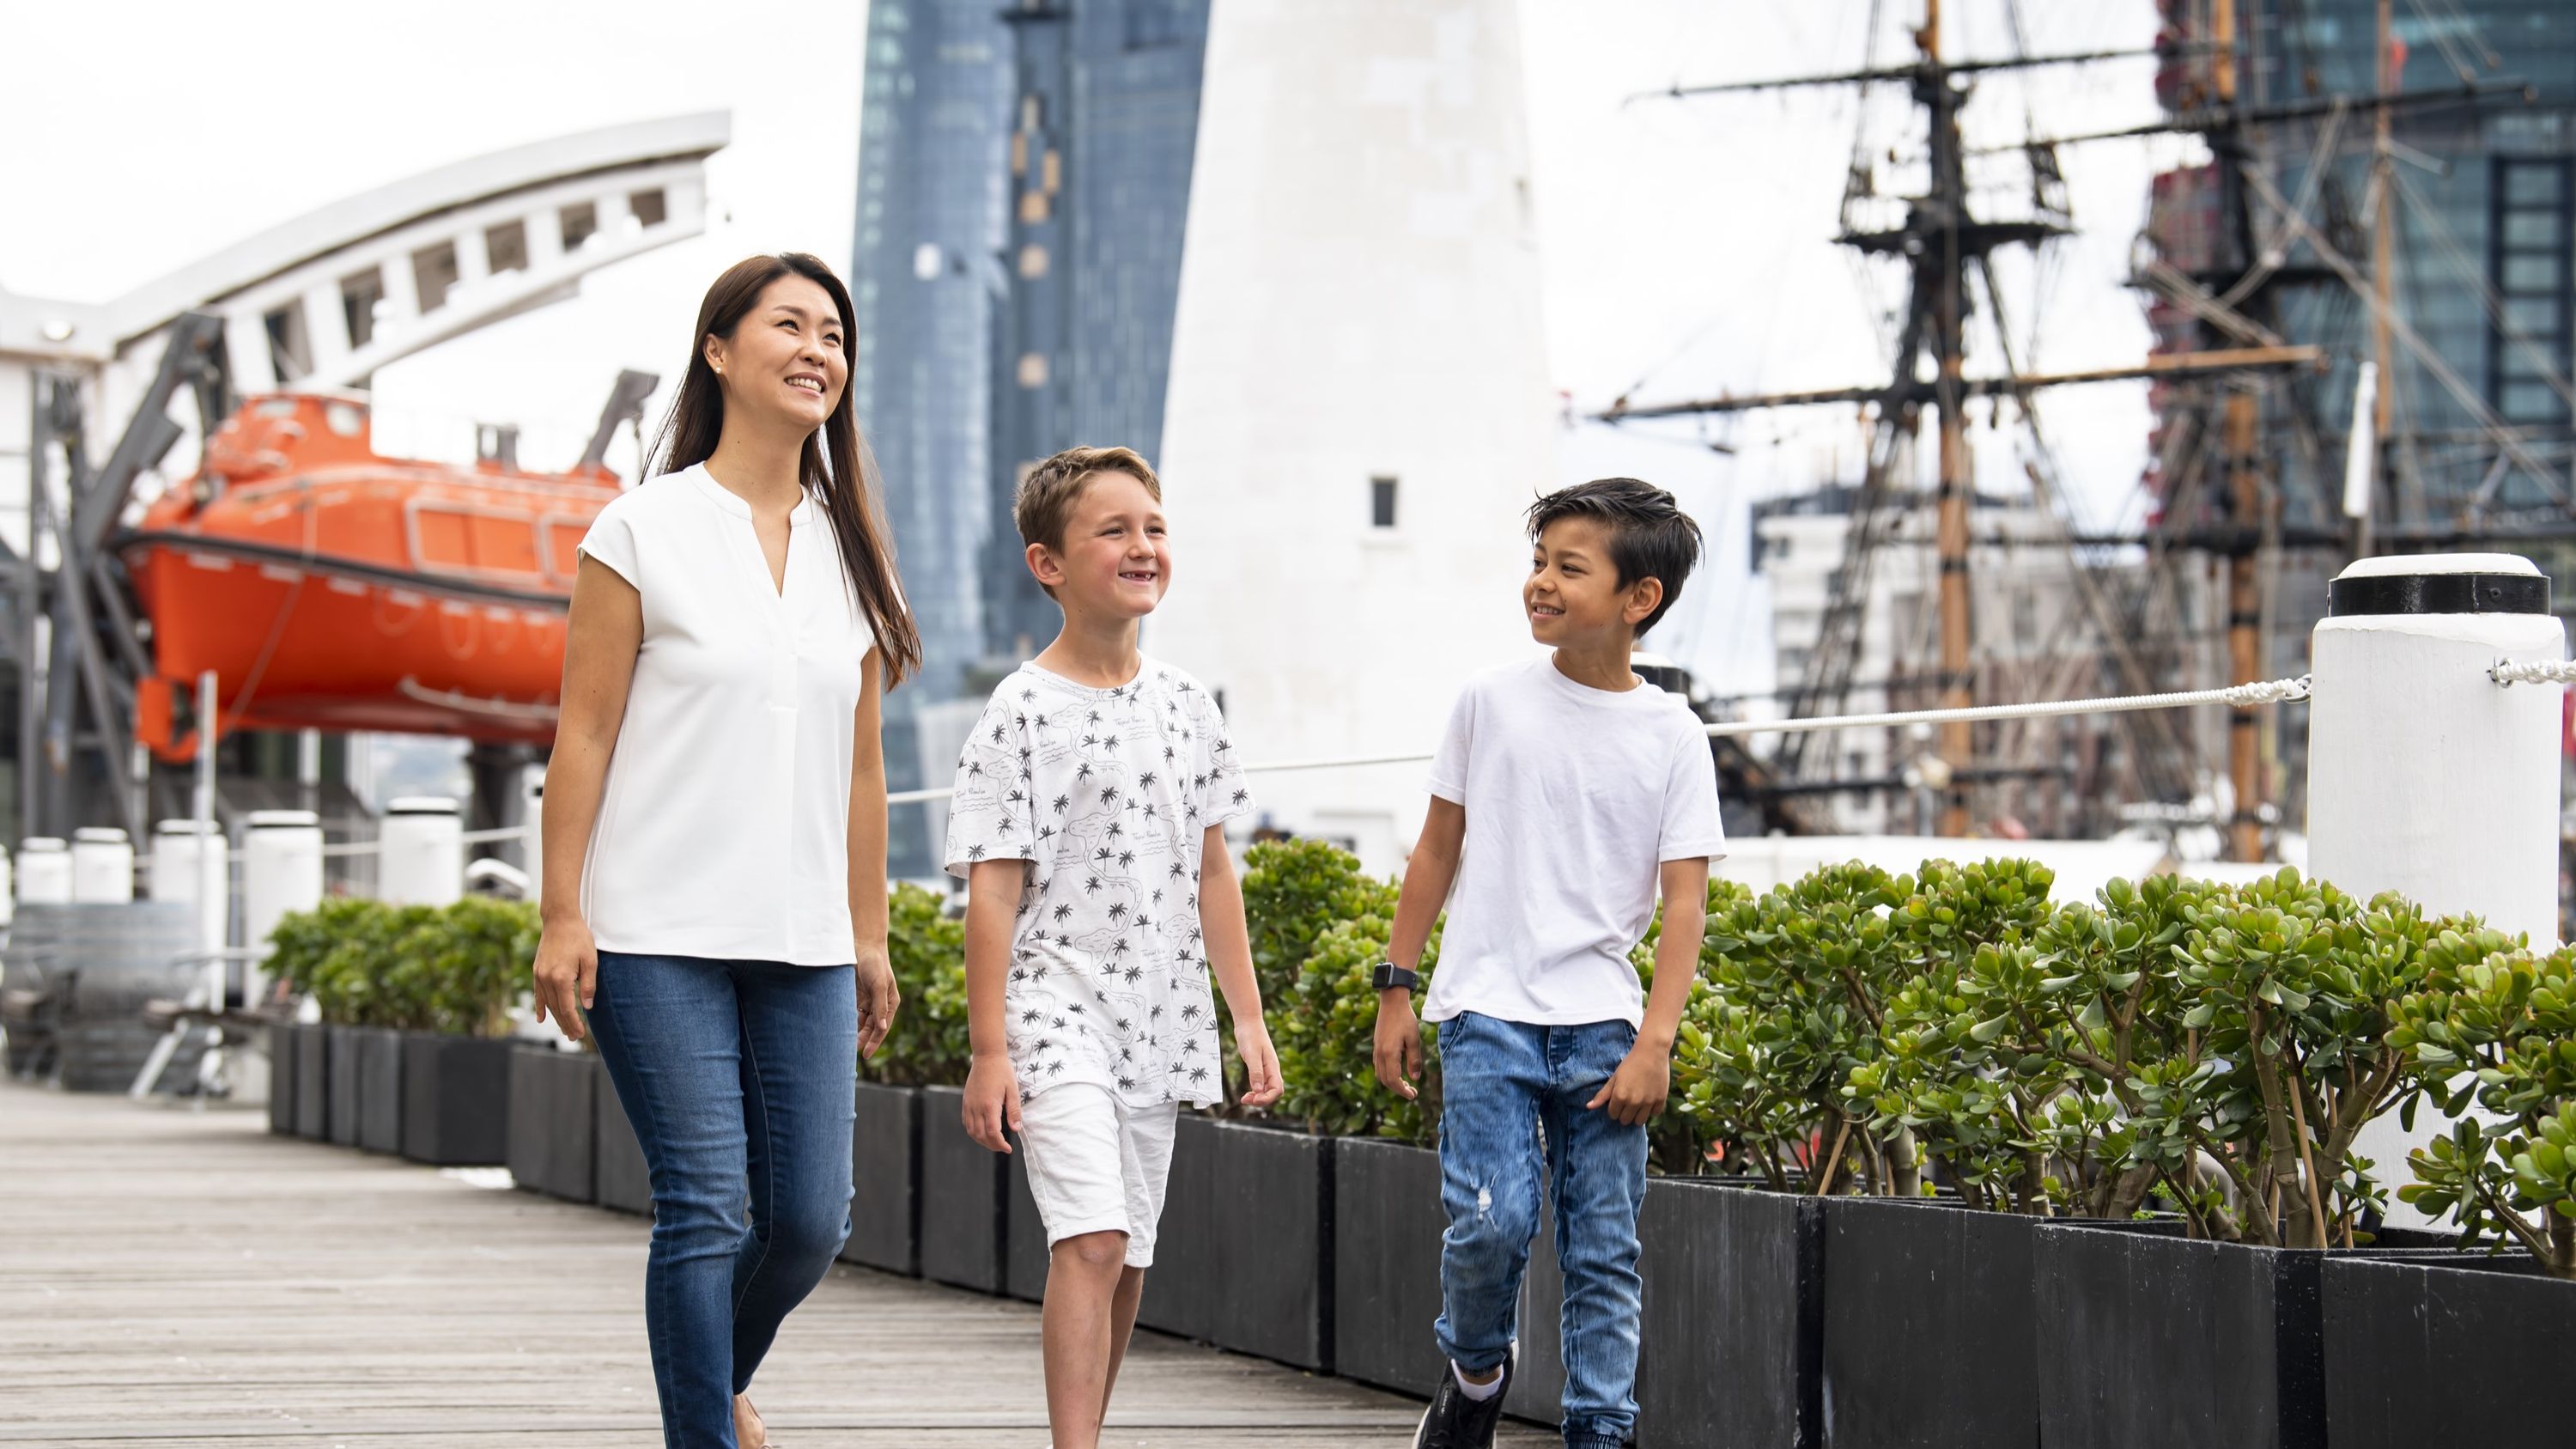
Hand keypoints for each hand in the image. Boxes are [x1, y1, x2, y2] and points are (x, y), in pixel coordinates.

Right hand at [531, 916, 598, 1042]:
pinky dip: (540, 1007)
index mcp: (562, 978)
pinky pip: (538, 994)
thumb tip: (587, 1006)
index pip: (568, 1008)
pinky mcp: (536, 971)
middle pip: (557, 1009)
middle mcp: (547, 979)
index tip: (581, 1034)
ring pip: (547, 1003)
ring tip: (564, 1030)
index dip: (574, 1023)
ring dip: (555, 1018)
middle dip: (566, 1024)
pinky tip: (541, 1018)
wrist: (559, 920)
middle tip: (574, 1037)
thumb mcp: (590, 961)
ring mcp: (539, 975)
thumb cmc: (578, 938)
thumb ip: (588, 985)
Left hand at [854, 945, 899, 1060]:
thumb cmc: (875, 963)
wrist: (861, 944)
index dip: (874, 1042)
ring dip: (853, 1032)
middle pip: (871, 1028)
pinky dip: (846, 1021)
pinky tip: (838, 1028)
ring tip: (843, 1043)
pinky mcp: (854, 996)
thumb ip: (880, 1007)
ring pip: (860, 1023)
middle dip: (862, 1040)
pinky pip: (850, 1013)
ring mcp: (867, 1000)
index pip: (882, 1028)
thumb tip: (882, 1029)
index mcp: (890, 1003)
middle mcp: (879, 1004)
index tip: (865, 1055)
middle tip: (849, 1052)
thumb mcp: (880, 984)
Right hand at [962, 1052, 1020, 1152]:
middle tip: (1002, 1147)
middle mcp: (976, 1107)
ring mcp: (969, 1105)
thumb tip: (1016, 1129)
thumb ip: (1014, 1110)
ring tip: (993, 1142)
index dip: (1000, 1144)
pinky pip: (966, 1122)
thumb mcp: (1013, 1090)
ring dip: (982, 1140)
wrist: (987, 1057)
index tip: (1008, 1148)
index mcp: (989, 1105)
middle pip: (980, 1135)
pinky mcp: (965, 1102)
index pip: (992, 1132)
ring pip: (971, 1131)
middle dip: (992, 1145)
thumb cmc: (1002, 1071)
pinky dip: (973, 1132)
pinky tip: (982, 1131)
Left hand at [1233, 1018, 1282, 1107]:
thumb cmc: (1250, 1035)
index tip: (1253, 1099)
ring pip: (1267, 1090)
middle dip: (1262, 1100)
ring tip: (1244, 1098)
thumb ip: (1255, 1072)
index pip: (1277, 1089)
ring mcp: (1266, 1069)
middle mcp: (1272, 1070)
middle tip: (1245, 1100)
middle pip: (1273, 1092)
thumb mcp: (1252, 1054)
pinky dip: (1255, 1091)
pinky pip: (1261, 1084)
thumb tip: (1258, 1091)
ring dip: (1258, 1097)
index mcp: (1273, 1067)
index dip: (1267, 1098)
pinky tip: (1247, 1093)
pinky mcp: (1259, 1067)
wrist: (1248, 1022)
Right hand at [1373, 991, 1421, 1100]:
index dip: (1403, 1091)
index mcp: (1389, 1053)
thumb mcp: (1414, 1040)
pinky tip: (1397, 1071)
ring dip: (1392, 1082)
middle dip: (1398, 1089)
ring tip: (1405, 1083)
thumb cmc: (1405, 1019)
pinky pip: (1379, 1066)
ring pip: (1380, 1074)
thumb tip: (1415, 1078)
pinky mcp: (1376, 1046)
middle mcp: (1380, 1054)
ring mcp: (1376, 1050)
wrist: (1392, 1002)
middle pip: (1385, 1080)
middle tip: (1412, 1092)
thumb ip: (1414, 1060)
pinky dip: (1387, 1074)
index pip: (1393, 1080)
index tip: (1413, 1095)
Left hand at [1586, 1041, 1671, 1125]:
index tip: (1618, 1100)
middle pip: (1625, 1120)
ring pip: (1639, 1122)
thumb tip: (1588, 1107)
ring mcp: (1648, 1102)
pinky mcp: (1661, 1100)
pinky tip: (1649, 1100)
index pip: (1613, 1115)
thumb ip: (1602, 1095)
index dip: (1614, 1108)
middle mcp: (1634, 1102)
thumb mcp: (1614, 1078)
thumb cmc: (1630, 1063)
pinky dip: (1651, 1110)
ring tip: (1637, 1105)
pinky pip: (1654, 1114)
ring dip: (1637, 1115)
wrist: (1651, 1052)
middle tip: (1627, 1102)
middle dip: (1624, 1114)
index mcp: (1620, 1096)